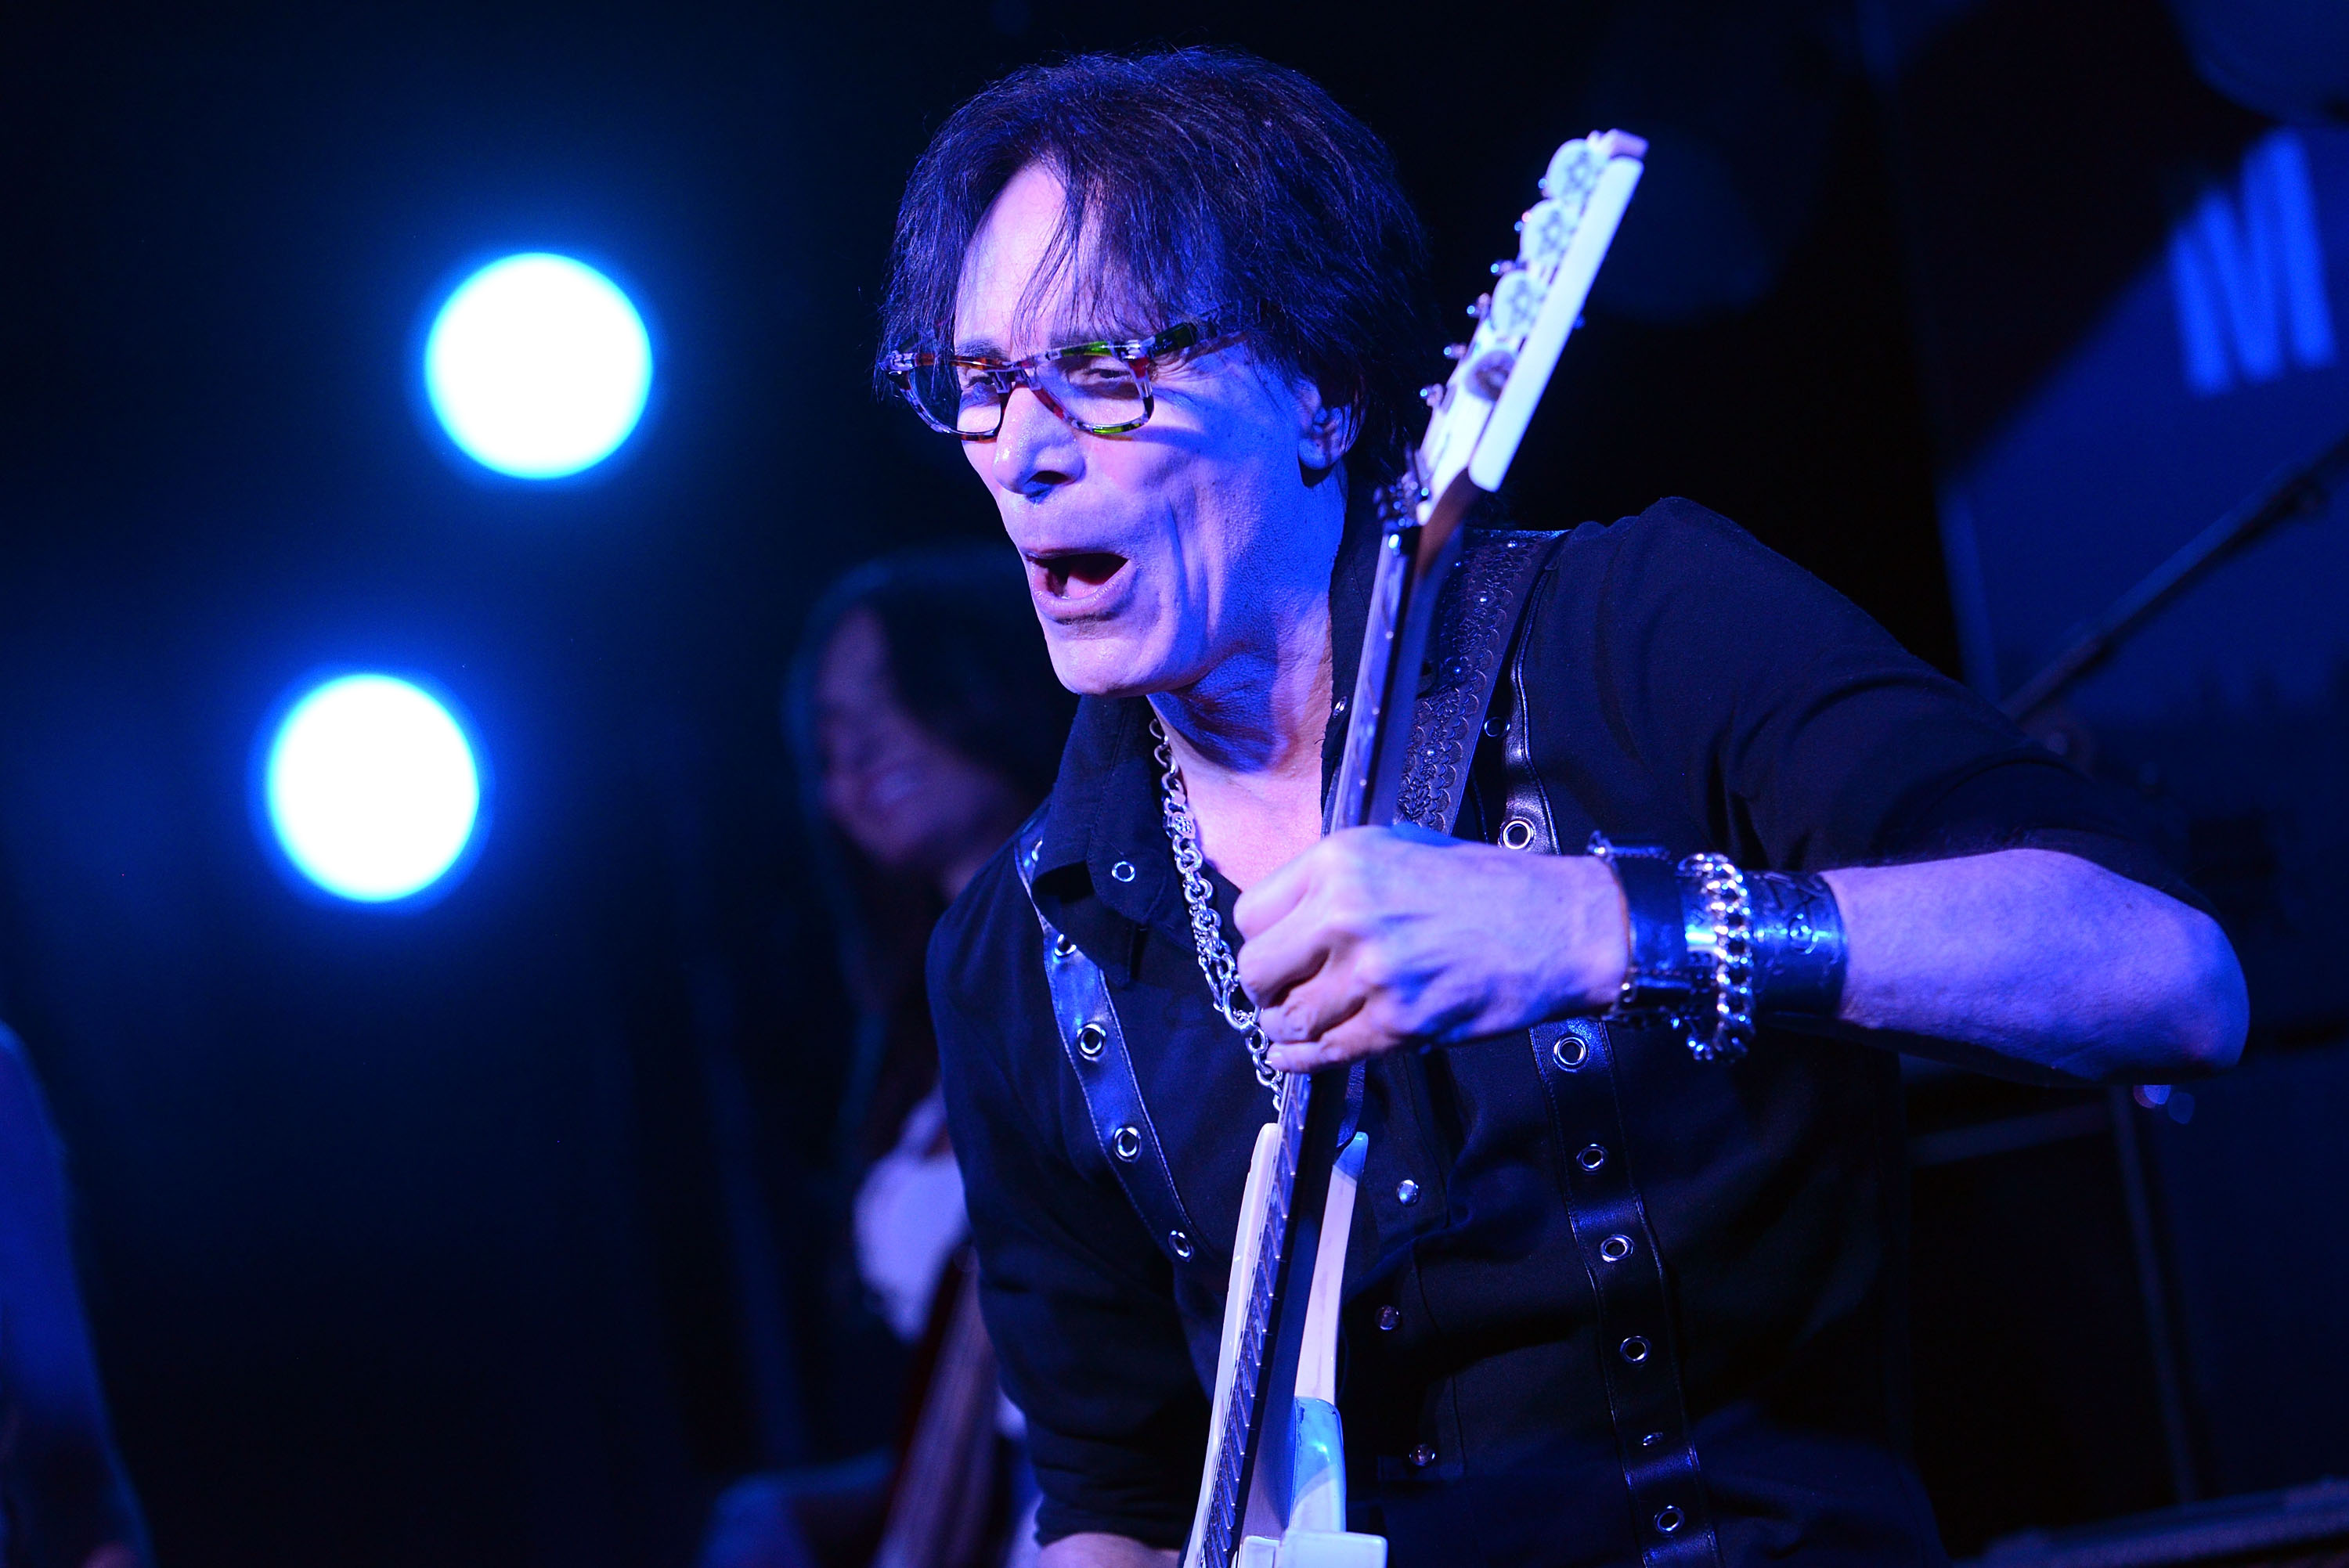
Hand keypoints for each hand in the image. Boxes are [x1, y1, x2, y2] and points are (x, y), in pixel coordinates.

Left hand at [1233, 826, 1628, 1070]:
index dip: (1260, 939)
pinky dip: (1304, 1060)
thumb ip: (1338, 877)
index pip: (1251, 913)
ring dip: (1287, 1028)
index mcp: (1342, 862)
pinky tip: (1298, 1056)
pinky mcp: (1398, 1021)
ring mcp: (1372, 972)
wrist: (1555, 926)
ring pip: (1288, 1018)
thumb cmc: (1486, 886)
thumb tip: (1289, 912)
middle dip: (1266, 989)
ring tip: (1299, 1024)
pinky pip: (1326, 1052)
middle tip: (1282, 993)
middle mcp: (1347, 914)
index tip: (1274, 952)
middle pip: (1257, 970)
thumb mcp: (1400, 847)